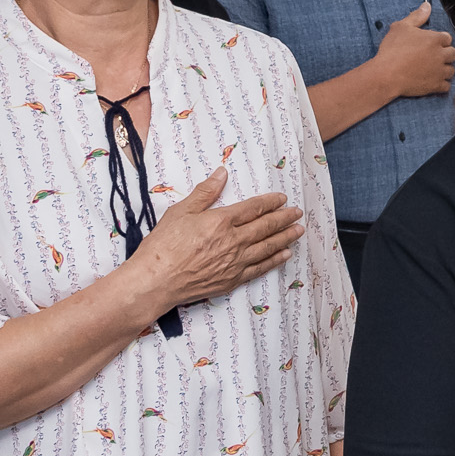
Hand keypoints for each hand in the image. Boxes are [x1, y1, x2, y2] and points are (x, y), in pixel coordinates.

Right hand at [129, 168, 304, 309]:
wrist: (156, 281)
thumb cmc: (163, 246)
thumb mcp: (180, 211)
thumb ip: (205, 193)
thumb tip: (222, 174)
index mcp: (221, 221)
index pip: (253, 208)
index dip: (270, 202)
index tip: (282, 198)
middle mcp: (233, 241)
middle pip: (266, 227)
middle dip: (284, 218)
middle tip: (298, 212)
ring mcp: (235, 262)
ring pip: (268, 247)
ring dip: (285, 237)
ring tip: (298, 230)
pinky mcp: (232, 280)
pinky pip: (260, 268)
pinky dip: (274, 260)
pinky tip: (284, 255)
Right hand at [370, 2, 454, 97]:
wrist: (386, 74)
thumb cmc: (392, 49)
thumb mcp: (401, 27)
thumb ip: (417, 16)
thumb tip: (427, 5)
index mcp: (435, 39)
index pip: (447, 38)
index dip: (439, 40)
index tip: (431, 44)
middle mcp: (441, 54)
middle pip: (453, 53)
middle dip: (445, 54)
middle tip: (433, 56)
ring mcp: (439, 71)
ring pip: (451, 70)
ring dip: (445, 69)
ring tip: (434, 69)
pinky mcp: (436, 85)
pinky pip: (447, 86)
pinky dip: (442, 84)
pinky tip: (433, 81)